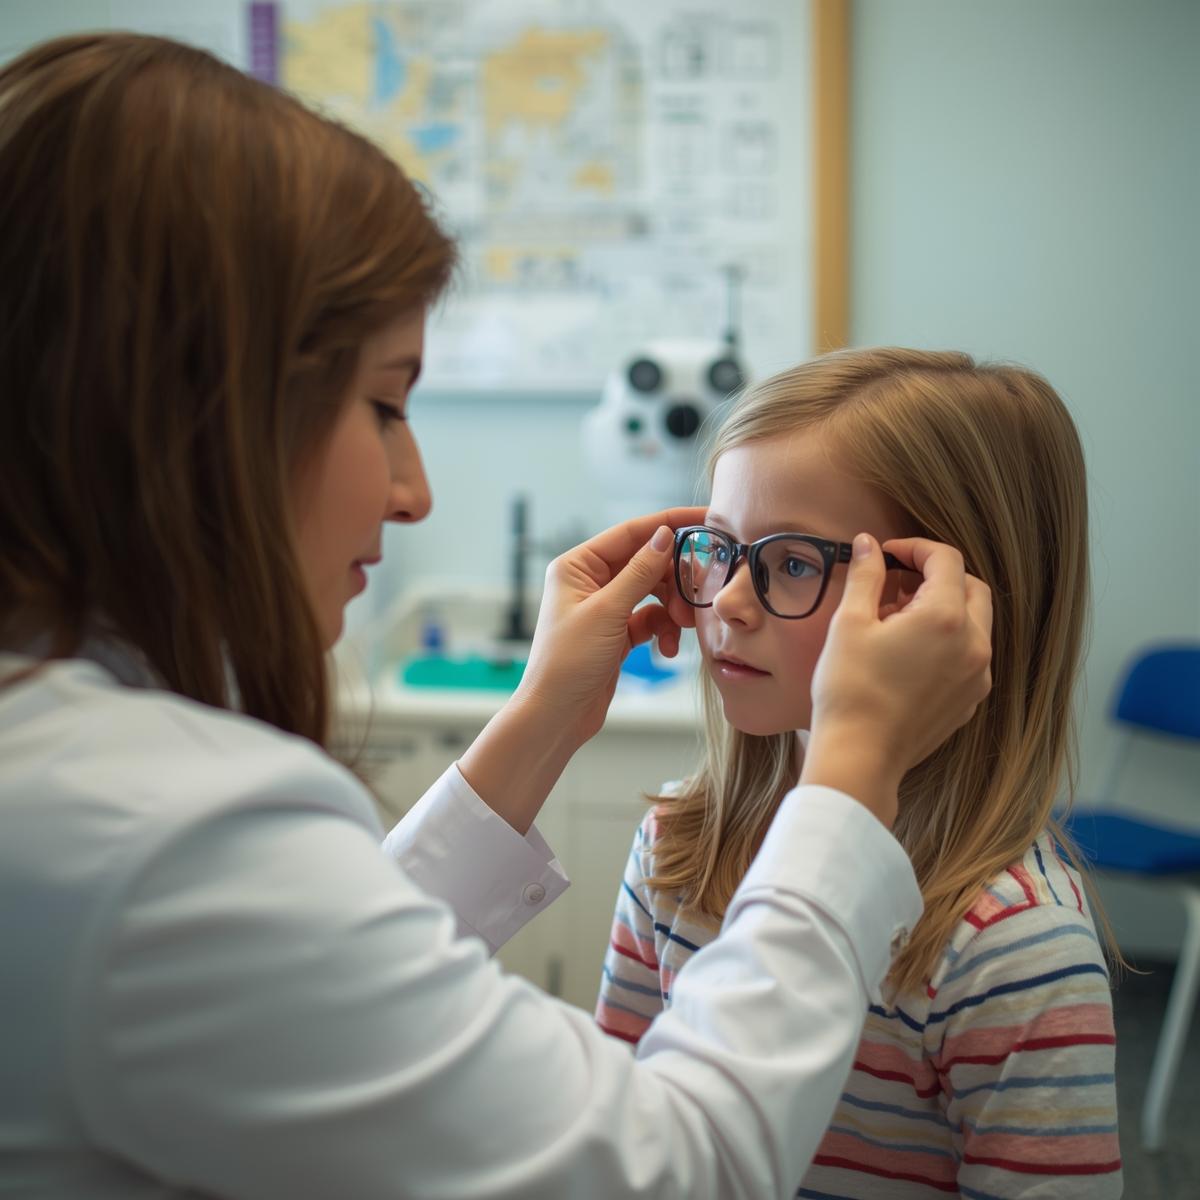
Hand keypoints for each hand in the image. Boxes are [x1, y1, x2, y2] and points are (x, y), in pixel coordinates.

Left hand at [515, 506, 705, 744]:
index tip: (705, 520)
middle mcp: (590, 581)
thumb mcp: (607, 613)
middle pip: (647, 563)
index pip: (631, 533)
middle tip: (699, 593)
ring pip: (654, 592)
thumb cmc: (567, 663)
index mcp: (578, 566)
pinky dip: (664, 630)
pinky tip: (666, 650)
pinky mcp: (617, 633)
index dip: (669, 523)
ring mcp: (605, 608)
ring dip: (673, 608)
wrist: (556, 716)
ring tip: (683, 627)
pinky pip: (651, 619)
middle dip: (675, 579)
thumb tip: (664, 535)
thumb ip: (639, 572)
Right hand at [802, 534, 992, 825]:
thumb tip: (868, 544)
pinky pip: (969, 656)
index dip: (915, 548)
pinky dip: (948, 641)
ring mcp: (977, 676)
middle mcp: (974, 644)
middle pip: (972, 587)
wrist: (860, 755)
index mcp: (945, 617)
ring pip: (975, 623)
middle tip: (897, 581)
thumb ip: (866, 576)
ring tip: (898, 619)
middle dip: (938, 575)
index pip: (946, 560)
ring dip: (945, 608)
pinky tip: (909, 653)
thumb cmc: (849, 688)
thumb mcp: (849, 623)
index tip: (887, 554)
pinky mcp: (969, 701)